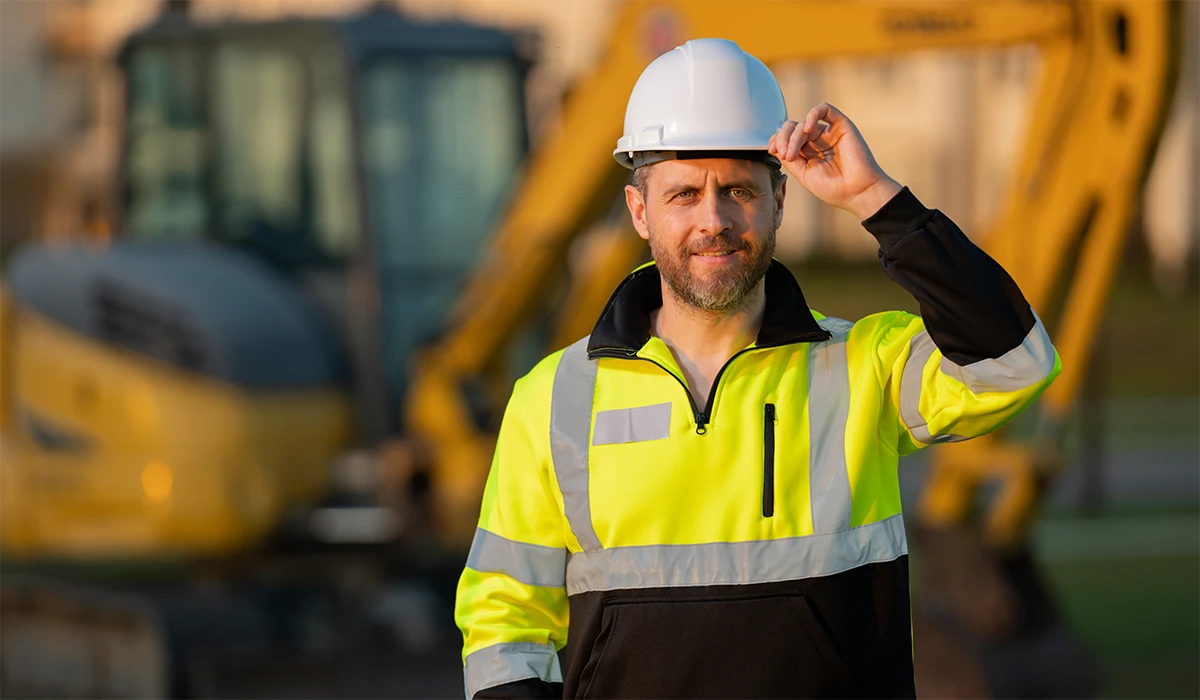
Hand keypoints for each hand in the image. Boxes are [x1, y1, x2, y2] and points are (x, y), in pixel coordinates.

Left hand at [767, 103, 902, 219]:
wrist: (857, 191)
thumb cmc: (833, 188)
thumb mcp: (804, 174)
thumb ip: (790, 159)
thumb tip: (775, 145)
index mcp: (807, 152)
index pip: (787, 137)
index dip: (777, 140)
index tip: (772, 150)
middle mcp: (817, 141)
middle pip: (792, 128)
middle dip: (783, 138)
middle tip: (785, 154)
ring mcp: (828, 133)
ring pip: (804, 122)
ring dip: (793, 136)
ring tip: (792, 153)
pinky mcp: (841, 125)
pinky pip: (824, 109)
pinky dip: (812, 114)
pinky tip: (806, 128)